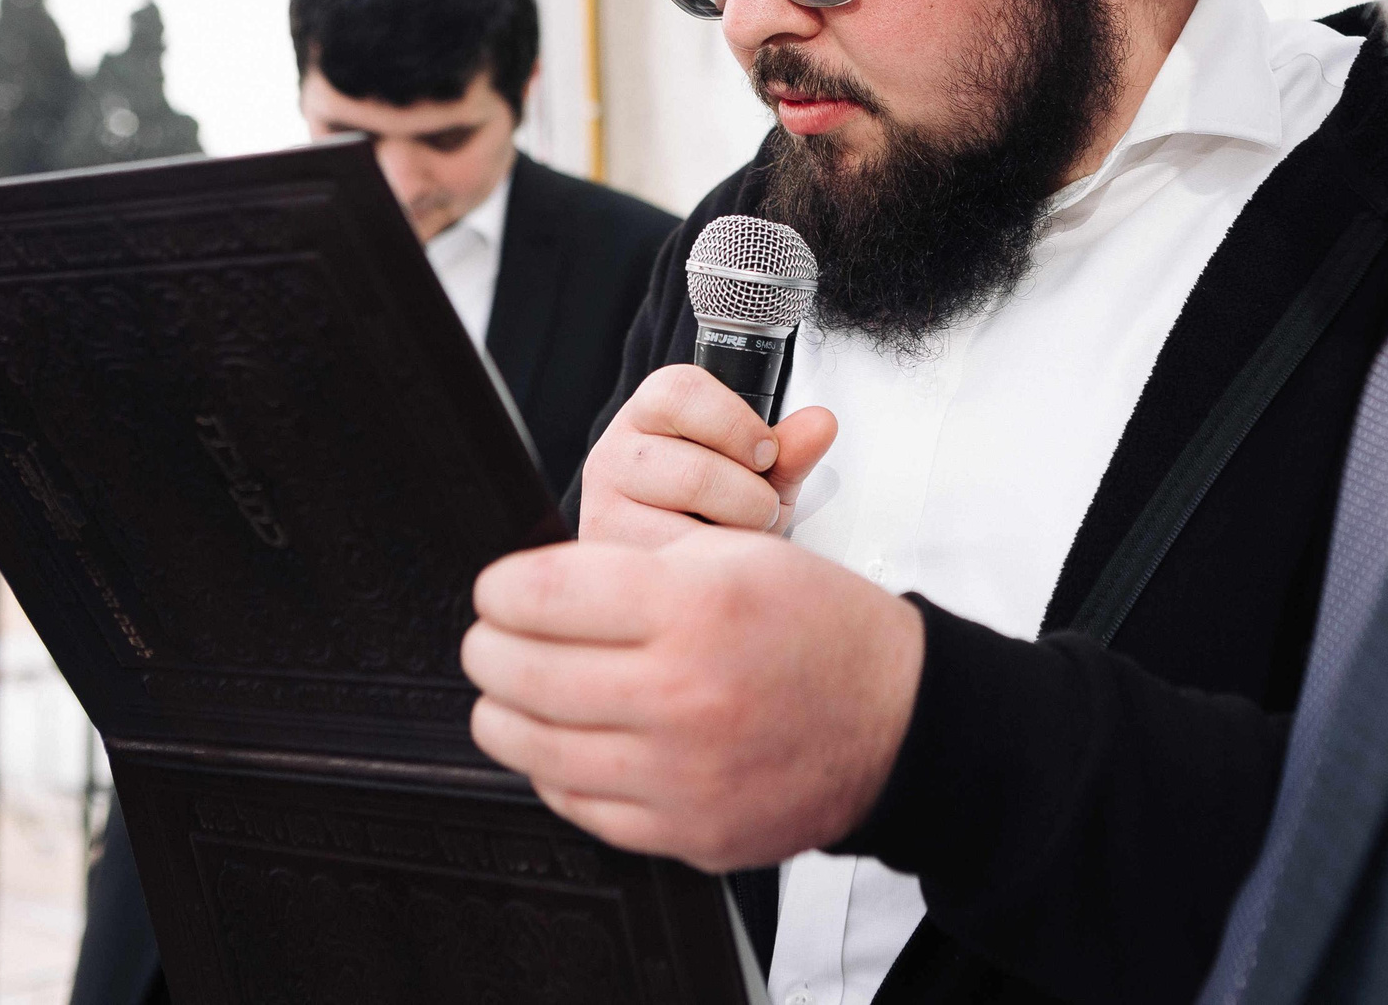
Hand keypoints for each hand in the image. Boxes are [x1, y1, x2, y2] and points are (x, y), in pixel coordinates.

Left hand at [462, 529, 921, 868]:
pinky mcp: (686, 832)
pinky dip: (558, 771)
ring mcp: (682, 775)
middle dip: (490, 647)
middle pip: (517, 673)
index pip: (539, 596)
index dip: (500, 589)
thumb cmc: (821, 630)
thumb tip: (534, 588)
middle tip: (495, 638)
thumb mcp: (737, 556)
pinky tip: (575, 740)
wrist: (897, 718)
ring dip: (506, 712)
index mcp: (696, 609)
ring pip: (532, 748)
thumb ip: (632, 566)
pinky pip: (578, 805)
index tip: (499, 590)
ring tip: (516, 691)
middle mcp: (685, 695)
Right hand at [578, 364, 838, 546]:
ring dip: (731, 536)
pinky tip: (711, 562)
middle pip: (694, 471)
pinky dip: (707, 567)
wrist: (677, 562)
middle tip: (759, 509)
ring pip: (683, 525)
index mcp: (652, 410)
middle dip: (747, 498)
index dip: (736, 425)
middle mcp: (616, 451)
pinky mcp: (606, 554)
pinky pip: (671, 563)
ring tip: (736, 536)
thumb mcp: (760, 472)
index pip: (682, 392)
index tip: (766, 453)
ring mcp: (602, 505)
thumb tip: (823, 423)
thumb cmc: (718, 506)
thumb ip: (791, 448)